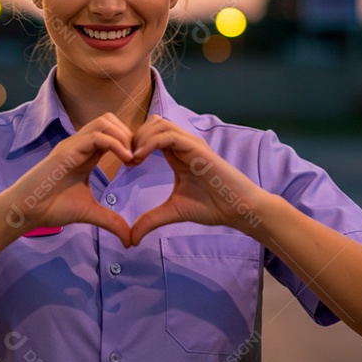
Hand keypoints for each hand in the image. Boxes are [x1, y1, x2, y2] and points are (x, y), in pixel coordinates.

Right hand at [0, 113, 134, 246]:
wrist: (27, 211)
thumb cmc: (52, 207)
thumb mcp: (90, 213)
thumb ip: (111, 221)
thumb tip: (129, 239)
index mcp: (87, 153)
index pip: (112, 132)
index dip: (129, 142)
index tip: (139, 162)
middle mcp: (80, 144)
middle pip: (110, 120)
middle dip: (129, 134)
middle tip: (138, 157)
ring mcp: (73, 144)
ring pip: (104, 122)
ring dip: (124, 136)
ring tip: (132, 158)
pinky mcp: (67, 150)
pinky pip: (97, 137)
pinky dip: (116, 144)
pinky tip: (126, 159)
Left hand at [129, 115, 267, 245]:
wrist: (236, 208)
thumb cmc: (211, 206)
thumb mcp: (172, 212)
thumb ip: (150, 220)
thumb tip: (130, 239)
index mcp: (176, 153)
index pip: (150, 134)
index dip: (134, 144)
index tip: (126, 164)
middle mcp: (183, 144)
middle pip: (152, 123)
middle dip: (135, 137)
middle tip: (127, 160)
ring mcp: (190, 143)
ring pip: (159, 124)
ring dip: (141, 138)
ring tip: (133, 159)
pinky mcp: (197, 148)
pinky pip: (169, 135)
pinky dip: (150, 142)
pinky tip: (141, 158)